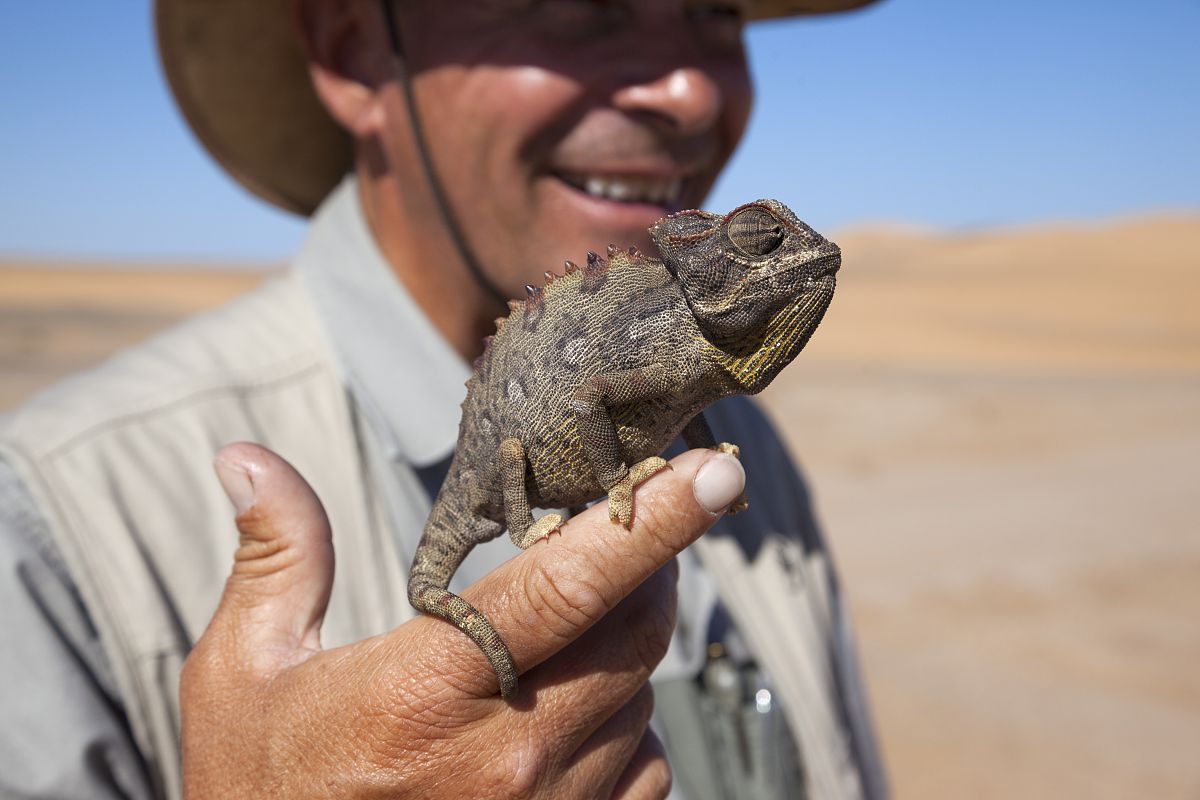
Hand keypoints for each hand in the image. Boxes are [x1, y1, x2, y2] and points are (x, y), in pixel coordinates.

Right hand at [181, 442, 745, 798]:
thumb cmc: (259, 790)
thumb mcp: (244, 672)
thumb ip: (276, 557)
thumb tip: (244, 456)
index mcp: (426, 692)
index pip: (566, 586)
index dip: (651, 520)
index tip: (715, 469)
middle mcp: (506, 757)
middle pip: (634, 634)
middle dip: (641, 573)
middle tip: (614, 540)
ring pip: (643, 701)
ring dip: (621, 658)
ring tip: (556, 651)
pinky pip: (644, 770)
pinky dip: (622, 732)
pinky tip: (560, 728)